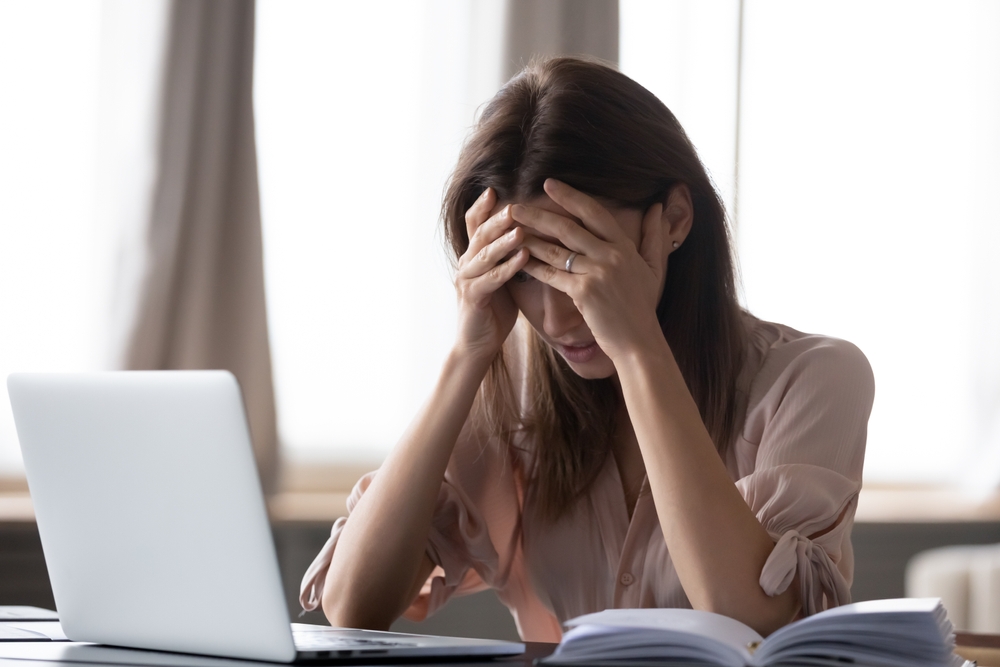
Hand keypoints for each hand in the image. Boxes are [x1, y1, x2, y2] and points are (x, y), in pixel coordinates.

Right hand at [454, 188, 529, 363]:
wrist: (477, 344)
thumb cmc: (494, 311)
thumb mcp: (501, 278)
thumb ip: (508, 256)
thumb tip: (531, 233)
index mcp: (473, 257)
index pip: (473, 225)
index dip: (481, 207)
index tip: (493, 189)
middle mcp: (466, 264)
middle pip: (480, 235)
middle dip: (497, 219)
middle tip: (515, 206)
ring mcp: (467, 281)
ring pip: (485, 255)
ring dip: (504, 240)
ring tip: (522, 228)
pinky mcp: (474, 298)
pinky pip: (491, 279)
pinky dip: (508, 267)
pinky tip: (524, 257)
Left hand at [512, 179, 665, 362]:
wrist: (639, 343)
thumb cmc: (643, 308)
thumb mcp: (656, 269)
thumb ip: (655, 237)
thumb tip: (658, 208)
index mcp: (624, 246)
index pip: (594, 213)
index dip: (570, 197)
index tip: (549, 184)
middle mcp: (611, 255)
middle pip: (568, 227)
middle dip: (538, 214)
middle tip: (514, 205)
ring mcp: (597, 273)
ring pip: (555, 250)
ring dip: (530, 238)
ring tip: (508, 229)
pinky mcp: (584, 292)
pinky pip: (552, 275)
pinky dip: (533, 266)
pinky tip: (517, 258)